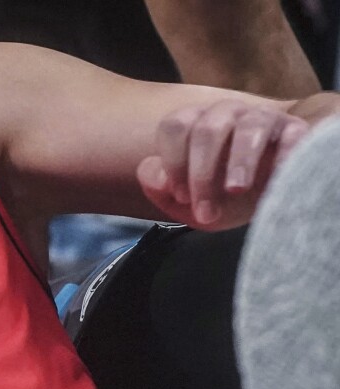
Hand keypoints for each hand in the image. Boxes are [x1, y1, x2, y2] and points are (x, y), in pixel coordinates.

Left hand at [138, 99, 309, 229]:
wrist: (267, 202)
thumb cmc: (221, 199)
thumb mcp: (186, 204)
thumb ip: (160, 189)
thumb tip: (157, 177)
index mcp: (194, 124)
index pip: (174, 126)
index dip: (173, 162)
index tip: (181, 197)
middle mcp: (226, 114)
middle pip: (207, 129)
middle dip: (202, 174)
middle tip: (205, 210)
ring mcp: (262, 118)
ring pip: (248, 127)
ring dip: (239, 162)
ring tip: (235, 191)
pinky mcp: (296, 130)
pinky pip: (291, 133)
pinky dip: (284, 155)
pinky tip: (276, 180)